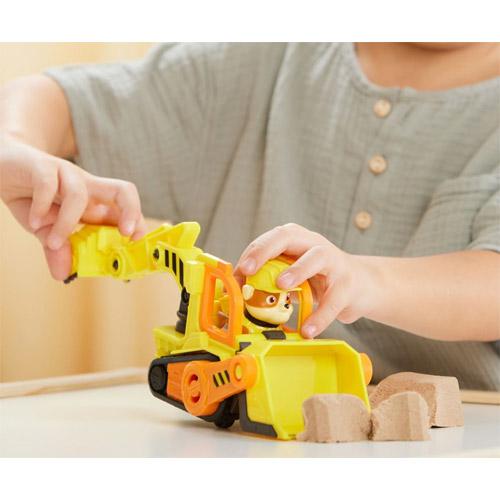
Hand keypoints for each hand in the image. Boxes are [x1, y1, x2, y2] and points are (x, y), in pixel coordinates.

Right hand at [0, 133, 145, 279]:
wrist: (0, 166)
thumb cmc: (31, 198)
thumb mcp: (46, 229)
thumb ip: (57, 249)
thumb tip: (62, 275)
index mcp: (93, 201)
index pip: (126, 208)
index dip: (137, 223)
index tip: (136, 243)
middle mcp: (86, 186)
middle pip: (123, 190)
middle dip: (132, 211)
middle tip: (126, 234)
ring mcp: (66, 174)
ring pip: (79, 194)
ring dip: (67, 223)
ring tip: (51, 242)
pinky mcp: (42, 166)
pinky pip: (48, 184)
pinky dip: (42, 206)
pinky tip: (34, 221)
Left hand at [234, 223, 377, 337]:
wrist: (362, 285)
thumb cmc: (319, 278)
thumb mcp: (292, 273)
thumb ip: (269, 276)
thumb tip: (237, 287)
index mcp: (297, 239)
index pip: (271, 238)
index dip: (254, 251)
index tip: (240, 269)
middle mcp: (314, 244)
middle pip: (289, 236)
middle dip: (266, 250)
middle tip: (250, 268)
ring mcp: (334, 261)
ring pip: (316, 259)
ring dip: (297, 270)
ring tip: (281, 285)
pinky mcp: (349, 284)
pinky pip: (333, 299)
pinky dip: (320, 316)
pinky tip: (308, 329)